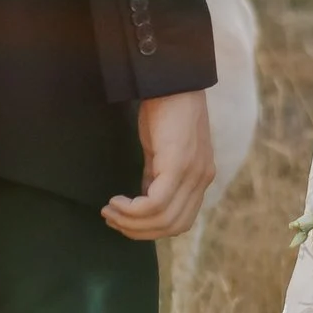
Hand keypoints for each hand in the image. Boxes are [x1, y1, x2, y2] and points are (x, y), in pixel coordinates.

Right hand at [105, 87, 216, 243]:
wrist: (172, 81)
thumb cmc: (165, 109)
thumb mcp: (161, 150)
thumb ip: (156, 176)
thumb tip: (143, 198)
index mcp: (200, 178)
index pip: (180, 222)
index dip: (150, 230)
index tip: (124, 221)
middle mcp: (202, 180)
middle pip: (172, 227)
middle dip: (138, 231)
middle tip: (112, 220)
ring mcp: (193, 174)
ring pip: (163, 219)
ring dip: (131, 222)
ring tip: (110, 211)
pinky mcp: (179, 166)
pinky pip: (156, 203)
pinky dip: (133, 210)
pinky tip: (117, 201)